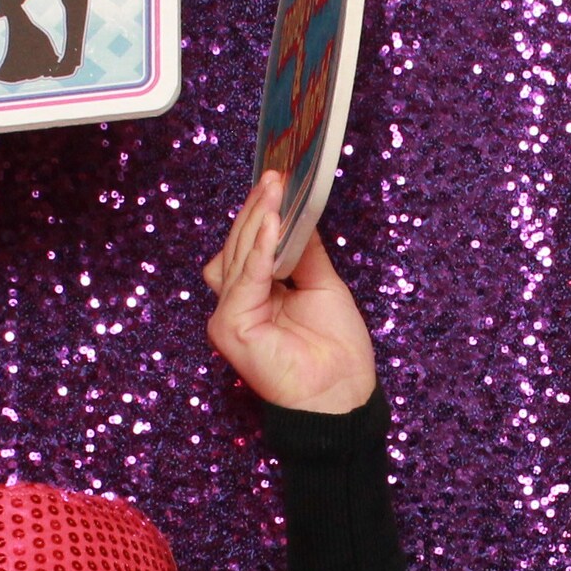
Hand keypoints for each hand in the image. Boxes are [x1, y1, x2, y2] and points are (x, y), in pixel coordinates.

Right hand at [205, 175, 379, 413]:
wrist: (341, 393)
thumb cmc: (336, 351)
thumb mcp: (322, 285)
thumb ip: (304, 252)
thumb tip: (299, 214)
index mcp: (255, 297)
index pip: (248, 247)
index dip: (260, 214)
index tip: (277, 181)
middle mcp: (236, 305)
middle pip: (238, 247)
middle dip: (257, 209)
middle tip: (275, 177)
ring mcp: (228, 316)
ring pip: (237, 256)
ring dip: (257, 220)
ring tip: (276, 190)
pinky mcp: (230, 327)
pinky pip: (244, 278)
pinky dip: (260, 250)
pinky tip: (274, 223)